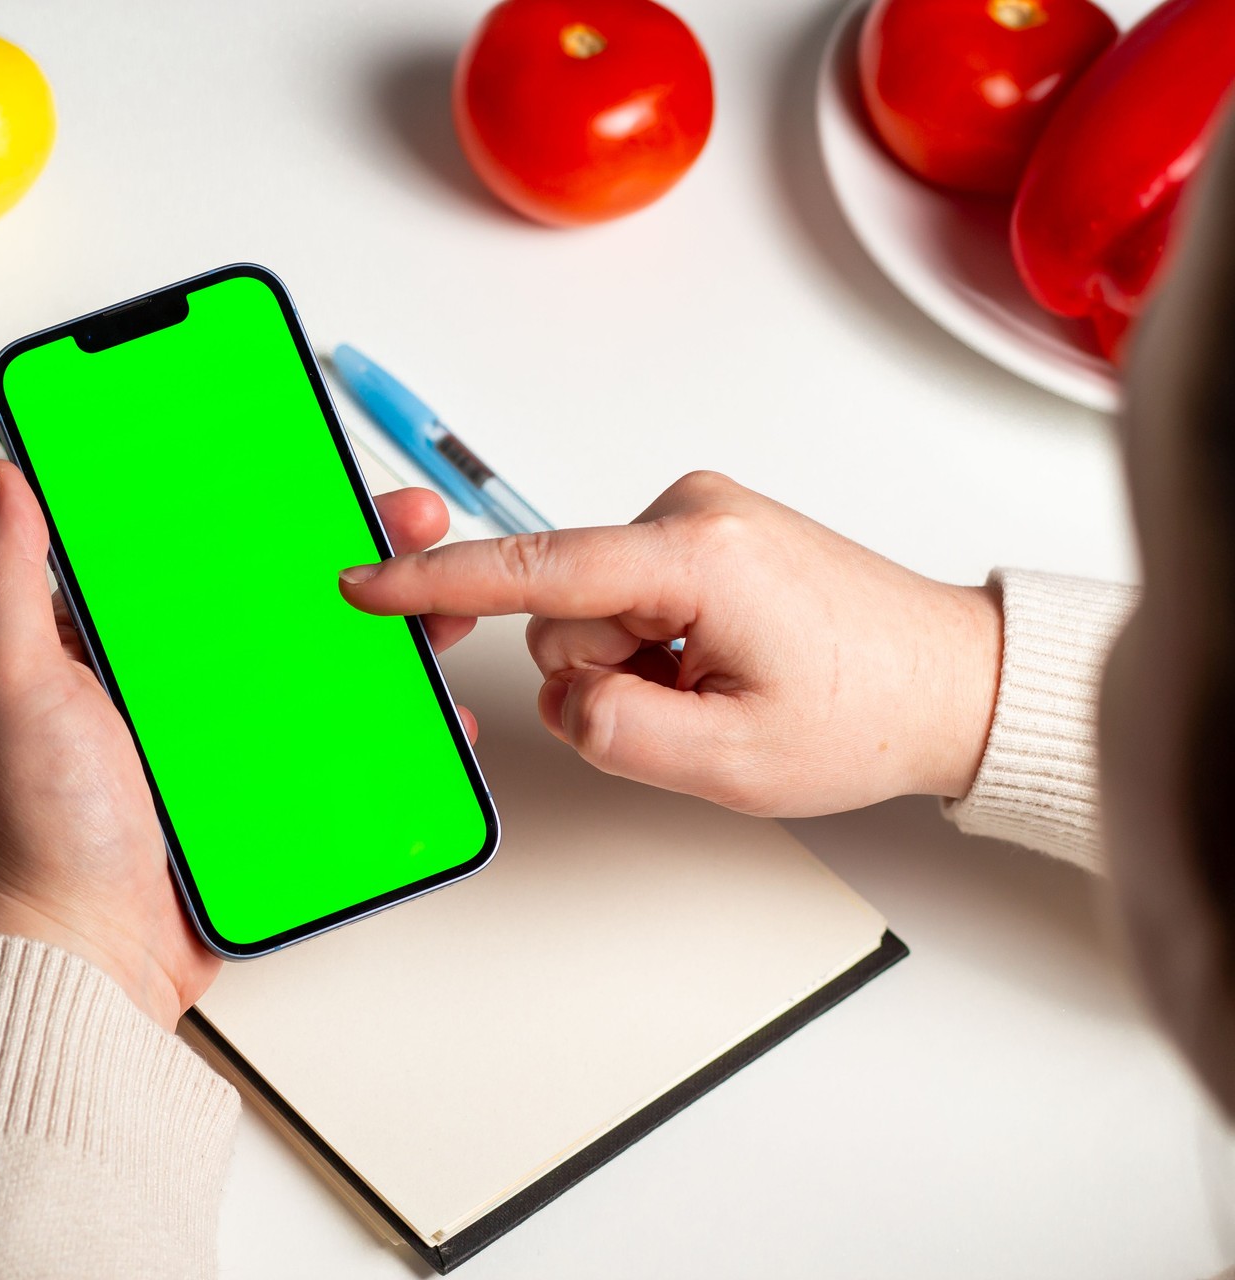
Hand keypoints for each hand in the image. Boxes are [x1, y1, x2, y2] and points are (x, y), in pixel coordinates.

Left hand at [0, 462, 464, 1028]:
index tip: (317, 470)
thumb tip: (7, 476)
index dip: (264, 505)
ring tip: (442, 610)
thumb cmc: (34, 830)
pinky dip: (390, 731)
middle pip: (281, 605)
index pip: (203, 553)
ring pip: (323, 673)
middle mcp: (177, 691)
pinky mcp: (265, 803)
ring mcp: (228, 748)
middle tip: (413, 532)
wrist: (84, 962)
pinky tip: (431, 711)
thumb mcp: (11, 682)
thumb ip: (9, 578)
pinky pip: (339, 754)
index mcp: (119, 648)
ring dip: (388, 638)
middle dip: (355, 562)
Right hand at [339, 471, 1002, 817]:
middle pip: (563, 608)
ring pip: (591, 607)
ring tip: (720, 685)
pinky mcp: (705, 528)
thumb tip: (562, 694)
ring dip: (634, 662)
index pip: (536, 571)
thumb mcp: (730, 761)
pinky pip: (627, 594)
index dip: (439, 583)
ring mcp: (701, 513)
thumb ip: (614, 729)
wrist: (950, 680)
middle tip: (695, 706)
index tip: (367, 583)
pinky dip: (653, 641)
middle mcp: (694, 512)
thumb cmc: (867, 714)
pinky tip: (721, 662)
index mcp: (698, 557)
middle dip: (606, 673)